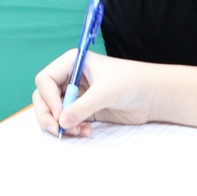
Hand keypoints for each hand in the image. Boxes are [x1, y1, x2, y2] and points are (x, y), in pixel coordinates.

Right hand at [32, 50, 157, 136]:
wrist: (152, 95)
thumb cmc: (131, 82)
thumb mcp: (105, 92)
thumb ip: (82, 107)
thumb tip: (61, 122)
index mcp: (71, 63)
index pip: (45, 79)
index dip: (47, 97)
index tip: (59, 113)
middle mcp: (70, 78)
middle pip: (43, 97)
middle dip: (48, 114)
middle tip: (57, 129)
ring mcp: (75, 95)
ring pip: (53, 112)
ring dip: (61, 125)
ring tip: (77, 132)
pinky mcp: (83, 111)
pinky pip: (67, 122)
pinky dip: (71, 129)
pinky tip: (85, 132)